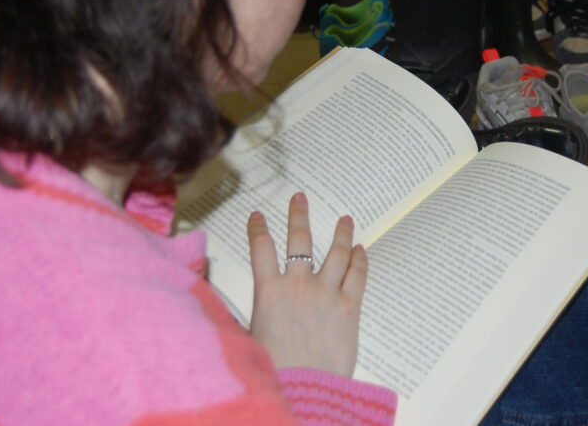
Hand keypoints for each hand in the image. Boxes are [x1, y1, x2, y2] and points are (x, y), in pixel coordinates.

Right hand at [247, 193, 367, 376]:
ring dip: (340, 232)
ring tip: (344, 218)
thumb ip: (246, 316)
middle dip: (298, 214)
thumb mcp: (250, 338)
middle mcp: (298, 285)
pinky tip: (360, 249)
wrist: (305, 391)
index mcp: (269, 292)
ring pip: (336, 251)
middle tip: (300, 197)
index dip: (257, 228)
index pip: (260, 248)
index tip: (257, 215)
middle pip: (299, 238)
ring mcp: (327, 293)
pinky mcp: (350, 306)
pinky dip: (360, 259)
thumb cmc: (275, 371)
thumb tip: (227, 308)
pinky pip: (357, 274)